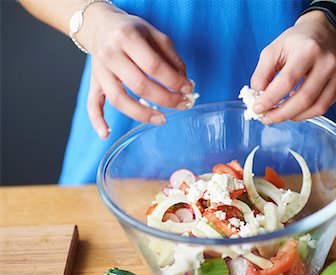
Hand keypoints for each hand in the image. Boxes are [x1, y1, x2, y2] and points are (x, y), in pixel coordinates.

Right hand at [78, 4, 192, 137]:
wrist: (101, 25)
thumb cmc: (132, 31)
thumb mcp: (155, 34)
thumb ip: (171, 57)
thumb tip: (185, 82)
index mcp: (127, 38)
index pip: (154, 66)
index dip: (174, 81)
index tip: (188, 89)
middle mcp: (110, 54)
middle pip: (139, 84)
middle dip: (165, 99)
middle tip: (182, 105)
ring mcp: (100, 71)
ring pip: (118, 99)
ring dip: (141, 114)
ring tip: (162, 119)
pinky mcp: (93, 82)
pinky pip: (92, 104)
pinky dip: (97, 120)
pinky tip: (106, 134)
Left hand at [250, 10, 335, 123]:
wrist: (323, 32)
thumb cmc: (297, 41)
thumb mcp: (273, 50)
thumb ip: (262, 73)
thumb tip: (257, 95)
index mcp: (308, 49)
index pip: (287, 81)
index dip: (270, 99)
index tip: (257, 108)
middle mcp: (327, 62)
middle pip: (304, 98)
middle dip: (281, 113)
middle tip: (266, 118)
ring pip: (316, 107)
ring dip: (293, 116)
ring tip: (278, 114)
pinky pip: (323, 107)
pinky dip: (305, 113)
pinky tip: (294, 107)